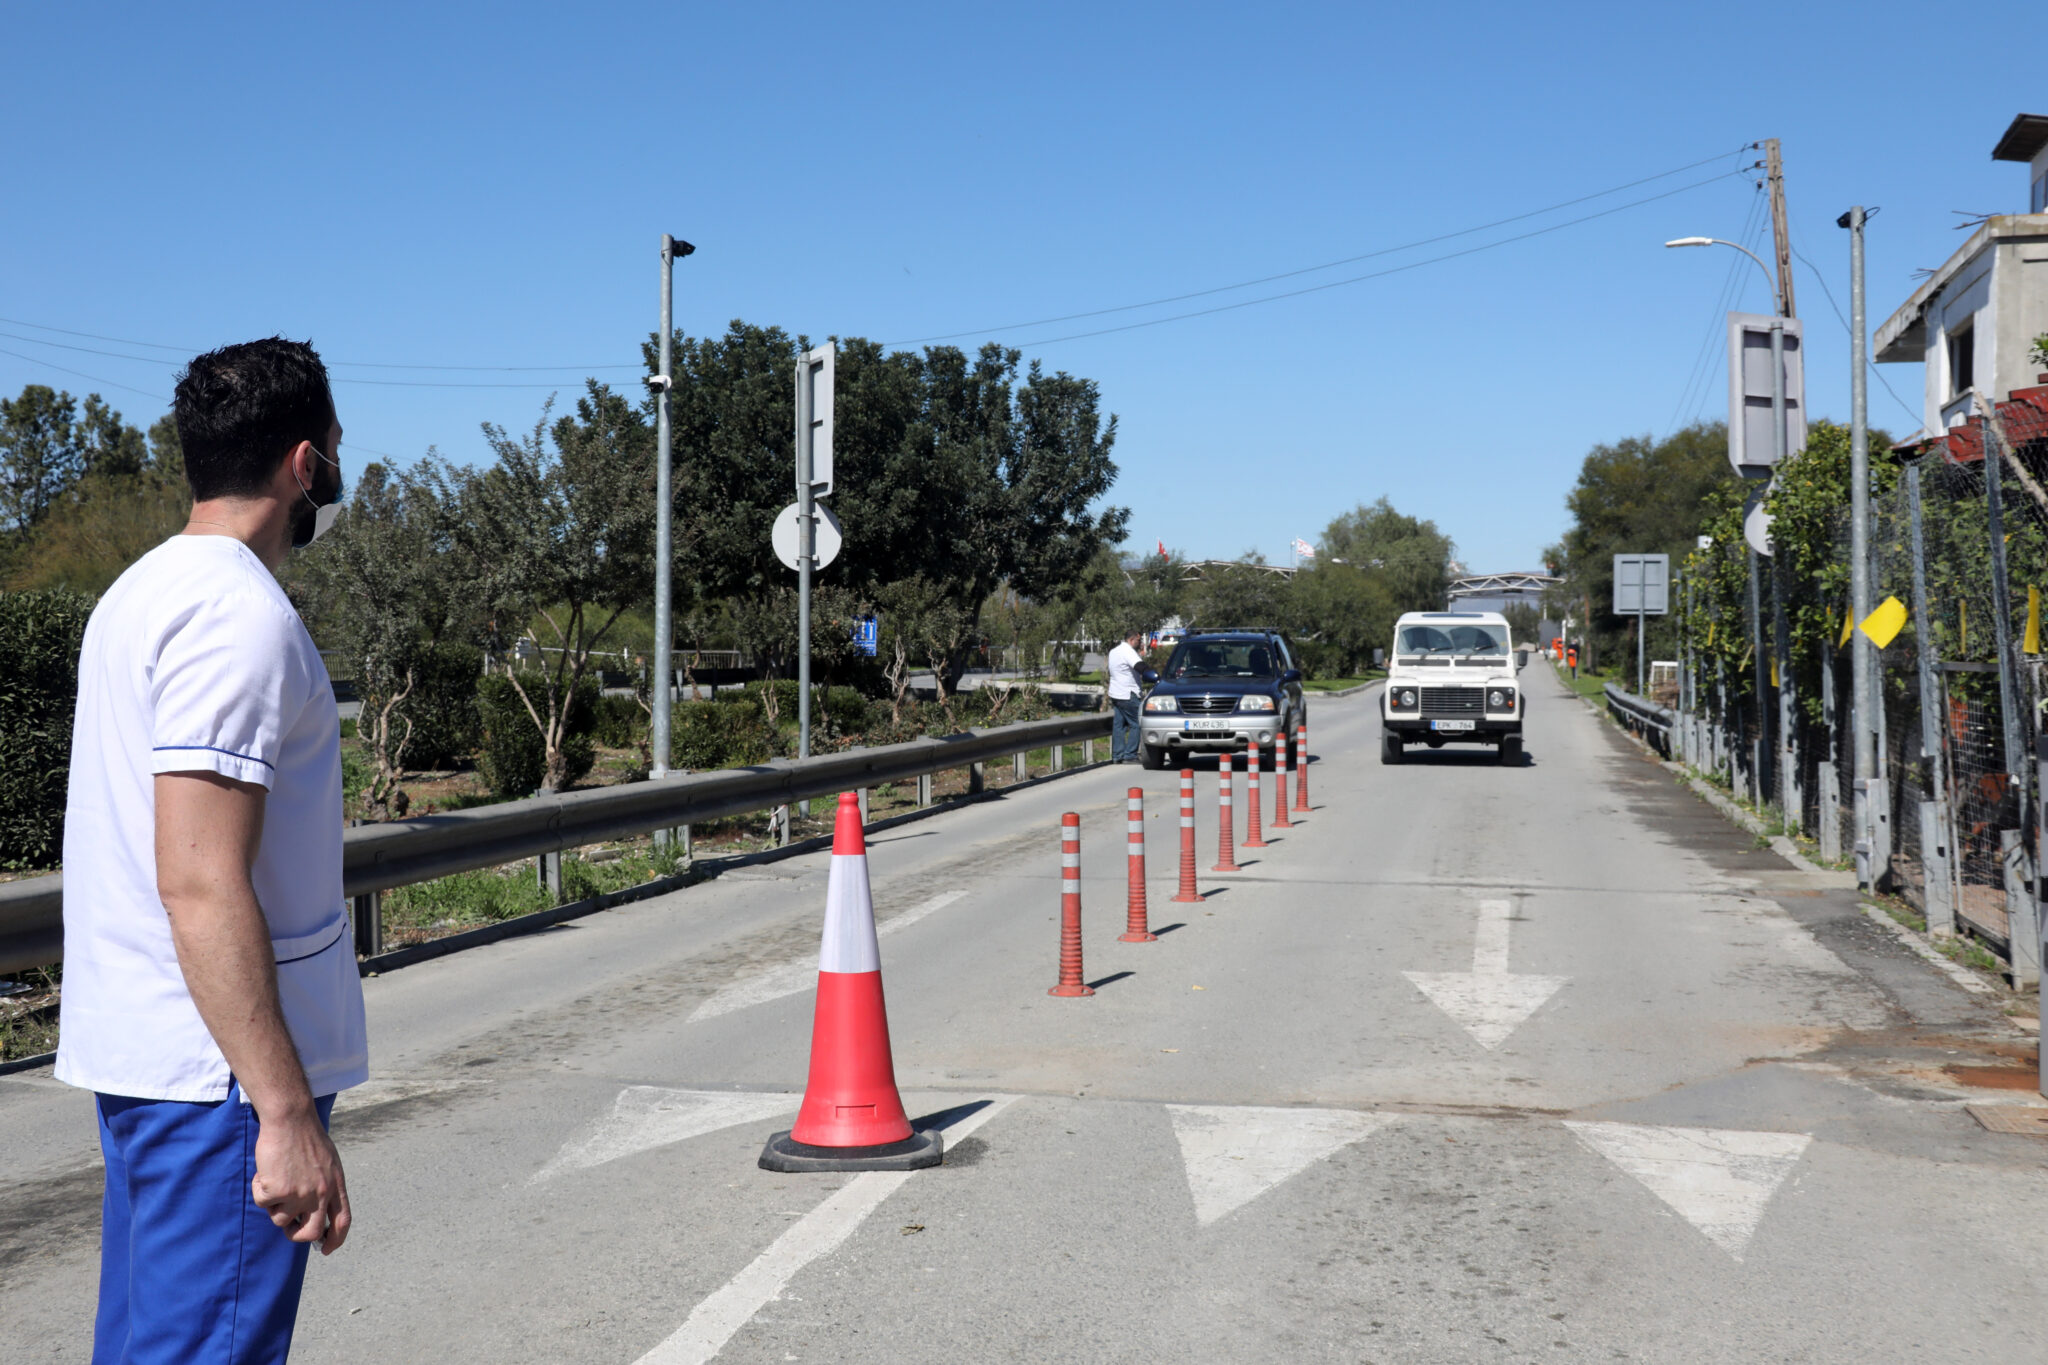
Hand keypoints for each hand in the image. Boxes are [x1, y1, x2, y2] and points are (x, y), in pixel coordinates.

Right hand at [251, 1106, 351, 1253]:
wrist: (290, 1119)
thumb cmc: (306, 1136)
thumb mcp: (327, 1162)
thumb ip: (324, 1185)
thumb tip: (315, 1210)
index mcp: (336, 1184)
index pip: (342, 1220)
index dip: (335, 1239)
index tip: (327, 1249)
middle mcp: (321, 1193)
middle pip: (310, 1233)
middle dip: (297, 1235)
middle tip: (289, 1226)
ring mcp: (300, 1193)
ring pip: (280, 1218)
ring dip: (274, 1203)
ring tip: (276, 1177)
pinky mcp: (279, 1191)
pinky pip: (263, 1202)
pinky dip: (260, 1188)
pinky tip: (266, 1169)